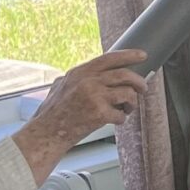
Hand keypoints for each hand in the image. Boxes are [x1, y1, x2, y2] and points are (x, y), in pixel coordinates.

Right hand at [16, 50, 146, 184]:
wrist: (46, 134)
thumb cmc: (53, 113)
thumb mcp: (60, 85)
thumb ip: (76, 77)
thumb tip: (93, 72)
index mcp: (80, 72)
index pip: (109, 58)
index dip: (129, 55)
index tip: (142, 55)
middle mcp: (88, 81)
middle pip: (124, 75)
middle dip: (139, 81)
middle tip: (143, 88)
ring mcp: (94, 97)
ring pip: (127, 93)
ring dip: (132, 102)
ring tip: (127, 109)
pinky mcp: (99, 113)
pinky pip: (121, 114)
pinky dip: (121, 119)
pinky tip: (114, 121)